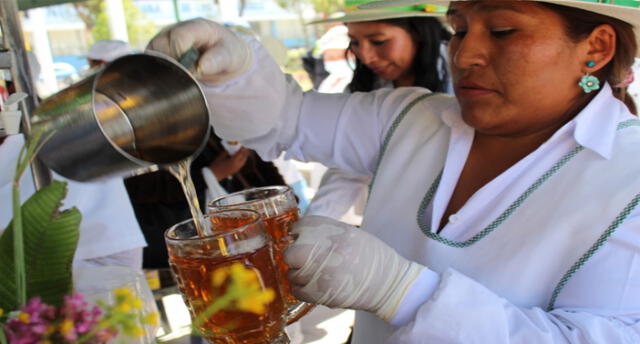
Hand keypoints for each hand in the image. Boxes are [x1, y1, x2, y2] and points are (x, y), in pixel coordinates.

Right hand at [146, 18, 252, 83]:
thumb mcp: (230, 56)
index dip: (181, 56)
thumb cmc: (227, 53)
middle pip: (159, 45)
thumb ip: (217, 60)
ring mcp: (166, 39)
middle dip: (171, 64)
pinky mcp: (159, 51)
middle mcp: (177, 29)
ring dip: (164, 68)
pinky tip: (173, 76)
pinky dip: (159, 70)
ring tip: (181, 75)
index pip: (178, 38)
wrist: (223, 55)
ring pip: (151, 53)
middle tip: (187, 74)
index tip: (191, 70)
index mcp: (196, 27)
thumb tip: (201, 67)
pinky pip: (151, 61)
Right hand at [209, 147, 249, 179]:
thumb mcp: (220, 156)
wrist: (214, 176)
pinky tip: (240, 157)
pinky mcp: (235, 170)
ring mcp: (237, 168)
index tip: (242, 143)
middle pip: (244, 156)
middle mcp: (237, 164)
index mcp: (233, 160)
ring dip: (244, 155)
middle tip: (244, 146)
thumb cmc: (216, 165)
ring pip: (244, 160)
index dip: (242, 147)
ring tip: (243, 151)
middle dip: (245, 151)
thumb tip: (230, 148)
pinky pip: (241, 164)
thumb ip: (227, 151)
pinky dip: (242, 159)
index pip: (241, 152)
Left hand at [285, 216, 425, 320]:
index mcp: (331, 231)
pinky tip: (313, 285)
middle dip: (293, 257)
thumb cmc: (369, 255)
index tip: (303, 239)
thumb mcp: (348, 232)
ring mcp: (320, 273)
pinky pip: (297, 291)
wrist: (388, 282)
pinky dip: (302, 289)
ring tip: (313, 274)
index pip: (298, 228)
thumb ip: (324, 231)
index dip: (299, 234)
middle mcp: (323, 250)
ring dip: (298, 274)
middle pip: (290, 253)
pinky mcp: (321, 294)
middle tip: (302, 259)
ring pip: (292, 274)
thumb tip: (299, 235)